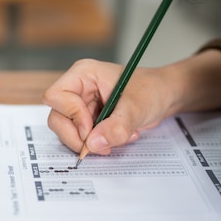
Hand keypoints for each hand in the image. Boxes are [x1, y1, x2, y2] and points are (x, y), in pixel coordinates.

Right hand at [43, 59, 177, 155]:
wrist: (164, 96)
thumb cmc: (152, 90)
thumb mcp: (137, 108)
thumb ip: (116, 127)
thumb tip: (92, 144)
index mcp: (83, 74)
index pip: (56, 96)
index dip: (71, 116)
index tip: (90, 129)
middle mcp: (77, 89)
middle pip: (57, 118)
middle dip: (77, 137)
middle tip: (101, 145)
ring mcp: (81, 105)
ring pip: (67, 131)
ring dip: (90, 142)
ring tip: (116, 137)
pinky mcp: (87, 119)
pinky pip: (80, 138)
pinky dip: (97, 144)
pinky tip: (116, 137)